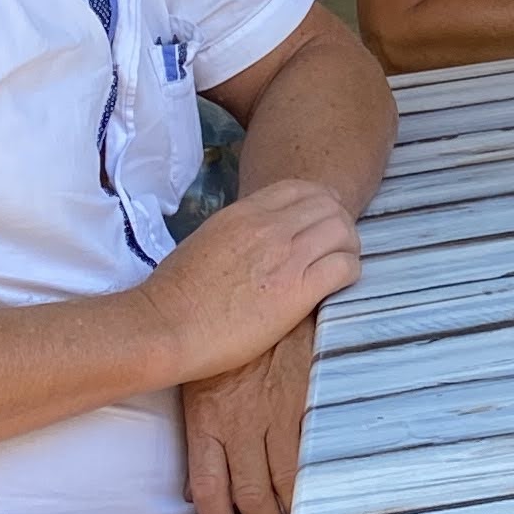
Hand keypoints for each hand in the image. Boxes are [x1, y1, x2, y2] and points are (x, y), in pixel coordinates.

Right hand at [142, 179, 359, 407]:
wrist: (164, 325)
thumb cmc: (174, 293)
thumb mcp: (207, 240)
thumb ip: (240, 231)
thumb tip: (259, 239)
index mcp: (245, 212)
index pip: (301, 188)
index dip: (320, 203)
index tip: (321, 222)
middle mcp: (270, 227)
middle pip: (329, 206)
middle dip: (339, 223)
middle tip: (337, 247)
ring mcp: (286, 257)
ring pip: (343, 231)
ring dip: (348, 246)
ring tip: (341, 266)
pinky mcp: (297, 292)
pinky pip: (344, 268)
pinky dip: (349, 273)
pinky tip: (338, 287)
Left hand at [182, 318, 314, 513]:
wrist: (274, 288)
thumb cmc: (235, 331)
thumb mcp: (211, 374)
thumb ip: (212, 421)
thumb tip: (206, 473)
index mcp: (209, 419)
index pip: (208, 486)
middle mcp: (240, 425)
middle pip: (248, 497)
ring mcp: (277, 416)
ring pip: (282, 485)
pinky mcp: (308, 404)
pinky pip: (311, 456)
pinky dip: (316, 485)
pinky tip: (324, 502)